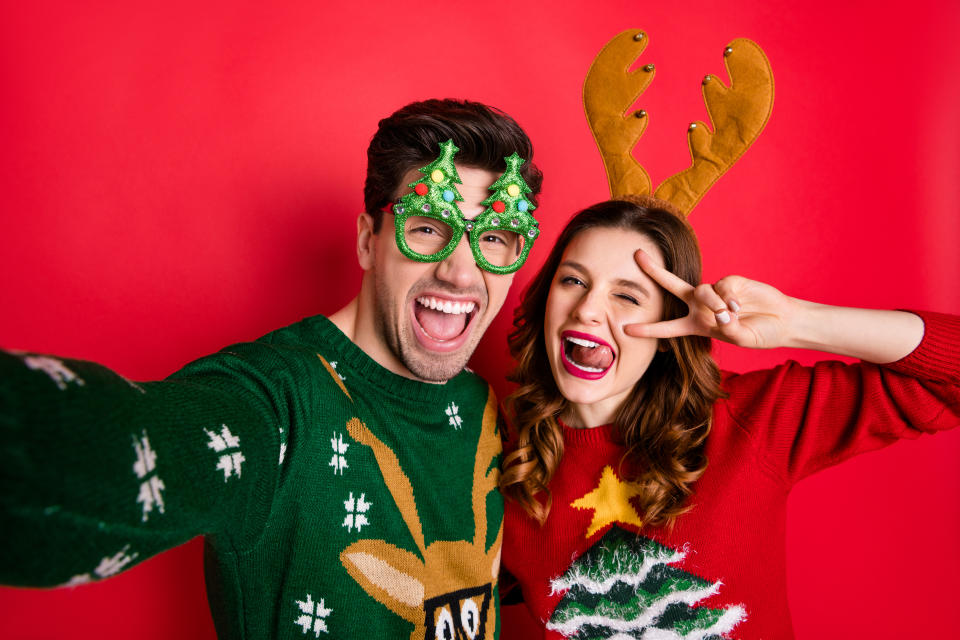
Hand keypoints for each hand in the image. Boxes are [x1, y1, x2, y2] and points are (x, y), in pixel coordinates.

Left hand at [624, 249, 795, 348]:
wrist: (782, 321)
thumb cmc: (759, 333)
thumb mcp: (741, 338)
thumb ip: (729, 327)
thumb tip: (721, 312)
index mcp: (696, 324)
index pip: (667, 327)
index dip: (648, 330)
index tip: (625, 329)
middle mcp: (700, 306)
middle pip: (671, 286)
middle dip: (654, 271)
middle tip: (637, 255)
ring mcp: (714, 292)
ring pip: (701, 292)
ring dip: (713, 304)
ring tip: (730, 315)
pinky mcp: (730, 281)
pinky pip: (722, 287)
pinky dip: (729, 298)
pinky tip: (740, 306)